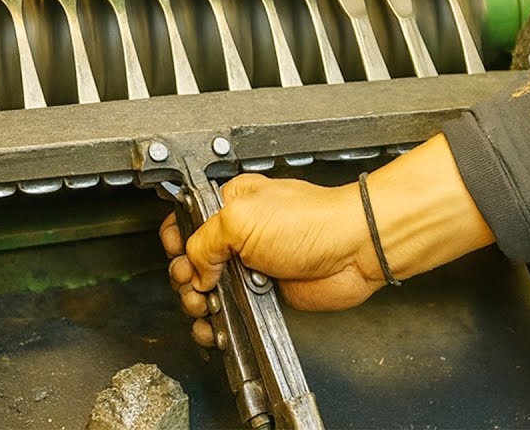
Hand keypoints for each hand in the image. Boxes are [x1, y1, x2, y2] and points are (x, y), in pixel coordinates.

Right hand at [159, 134, 495, 346]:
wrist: (353, 250)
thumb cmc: (312, 222)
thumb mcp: (241, 218)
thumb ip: (204, 240)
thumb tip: (194, 266)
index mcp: (230, 204)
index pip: (186, 220)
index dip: (176, 241)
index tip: (179, 255)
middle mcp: (238, 234)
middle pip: (190, 259)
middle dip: (184, 276)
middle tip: (194, 285)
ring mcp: (249, 264)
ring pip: (207, 289)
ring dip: (197, 302)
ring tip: (204, 306)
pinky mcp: (263, 292)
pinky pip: (230, 310)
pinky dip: (217, 322)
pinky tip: (213, 324)